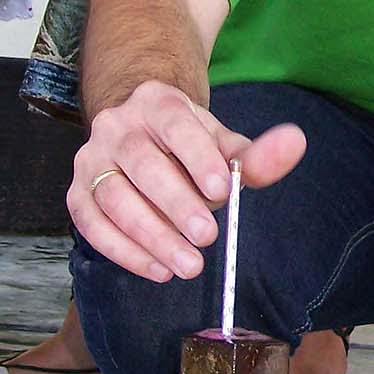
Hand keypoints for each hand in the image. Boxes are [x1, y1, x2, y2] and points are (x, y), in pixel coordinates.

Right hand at [68, 79, 304, 281]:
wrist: (139, 133)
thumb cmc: (189, 144)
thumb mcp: (222, 143)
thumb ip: (256, 153)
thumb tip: (295, 143)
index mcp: (157, 104)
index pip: (175, 125)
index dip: (197, 156)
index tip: (222, 189)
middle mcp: (116, 126)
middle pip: (140, 163)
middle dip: (174, 203)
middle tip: (206, 238)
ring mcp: (91, 159)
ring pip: (113, 197)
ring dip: (150, 235)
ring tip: (187, 264)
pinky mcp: (78, 192)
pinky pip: (91, 223)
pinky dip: (122, 251)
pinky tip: (156, 269)